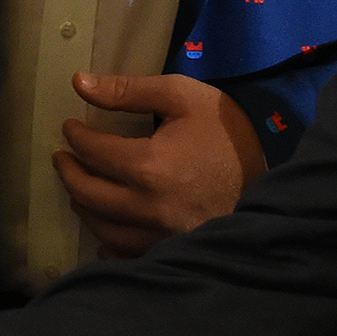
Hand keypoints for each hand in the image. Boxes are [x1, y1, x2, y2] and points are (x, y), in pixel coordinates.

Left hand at [53, 72, 267, 256]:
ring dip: (84, 204)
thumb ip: (127, 90)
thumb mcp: (180, 96)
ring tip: (80, 186)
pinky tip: (106, 227)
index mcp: (148, 166)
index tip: (70, 127)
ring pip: (101, 227)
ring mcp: (159, 235)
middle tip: (64, 157)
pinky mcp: (170, 249)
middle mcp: (147, 207)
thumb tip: (80, 82)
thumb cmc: (226, 129)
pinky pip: (125, 253)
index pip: (92, 152)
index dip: (75, 137)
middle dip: (69, 172)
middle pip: (88, 194)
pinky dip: (108, 241)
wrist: (272, 169)